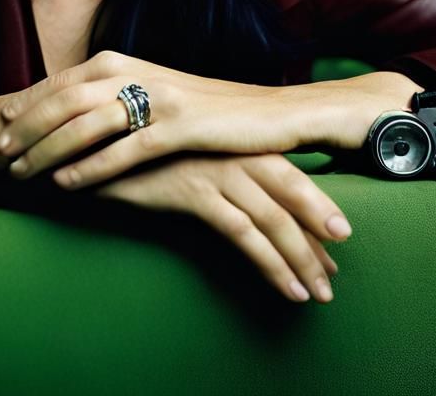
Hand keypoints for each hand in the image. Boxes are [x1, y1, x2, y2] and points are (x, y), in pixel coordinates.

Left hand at [0, 49, 419, 189]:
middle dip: (28, 123)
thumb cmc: (214, 111)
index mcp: (129, 60)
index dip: (31, 98)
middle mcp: (140, 71)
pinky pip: (125, 148)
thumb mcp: (162, 95)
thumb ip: (123, 97)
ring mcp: (160, 96)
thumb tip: (82, 112)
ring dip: (48, 147)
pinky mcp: (181, 125)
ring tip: (20, 171)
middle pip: (66, 96)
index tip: (2, 116)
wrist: (279, 112)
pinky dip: (90, 166)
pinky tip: (65, 183)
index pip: (66, 78)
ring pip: (87, 121)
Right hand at [86, 150, 348, 303]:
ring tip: (319, 294)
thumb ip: (217, 166)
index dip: (316, 205)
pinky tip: (288, 290)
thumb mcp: (186, 154)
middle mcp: (233, 150)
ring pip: (273, 217)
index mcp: (235, 140)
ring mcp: (217, 168)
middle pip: (291, 193)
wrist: (97, 141)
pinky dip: (271, 264)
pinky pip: (243, 232)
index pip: (288, 172)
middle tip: (336, 275)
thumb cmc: (142, 151)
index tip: (339, 237)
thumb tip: (246, 193)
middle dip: (318, 235)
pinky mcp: (195, 190)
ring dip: (303, 259)